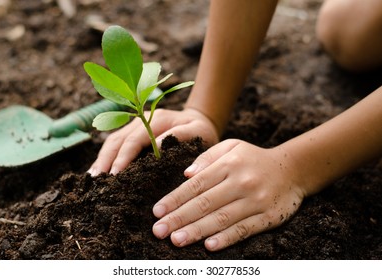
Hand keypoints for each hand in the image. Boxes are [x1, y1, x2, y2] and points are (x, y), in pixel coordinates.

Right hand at [87, 108, 218, 174]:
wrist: (199, 121)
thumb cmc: (201, 130)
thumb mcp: (197, 132)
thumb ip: (179, 136)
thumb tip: (158, 146)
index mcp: (156, 119)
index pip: (134, 140)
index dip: (123, 157)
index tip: (115, 175)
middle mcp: (140, 120)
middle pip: (117, 140)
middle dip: (105, 160)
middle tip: (96, 181)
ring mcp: (135, 125)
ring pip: (112, 141)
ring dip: (102, 159)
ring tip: (93, 179)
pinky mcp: (133, 133)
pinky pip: (116, 144)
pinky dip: (107, 158)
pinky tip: (100, 171)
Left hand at [152, 139, 304, 250]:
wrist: (293, 169)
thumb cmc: (254, 158)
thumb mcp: (232, 147)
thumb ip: (208, 157)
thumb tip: (186, 174)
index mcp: (229, 164)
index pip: (196, 184)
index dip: (175, 198)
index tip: (157, 211)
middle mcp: (242, 182)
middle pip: (205, 203)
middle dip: (179, 218)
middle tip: (158, 231)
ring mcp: (256, 200)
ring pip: (222, 218)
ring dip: (197, 230)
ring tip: (176, 240)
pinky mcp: (269, 216)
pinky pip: (244, 229)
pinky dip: (227, 238)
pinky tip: (209, 246)